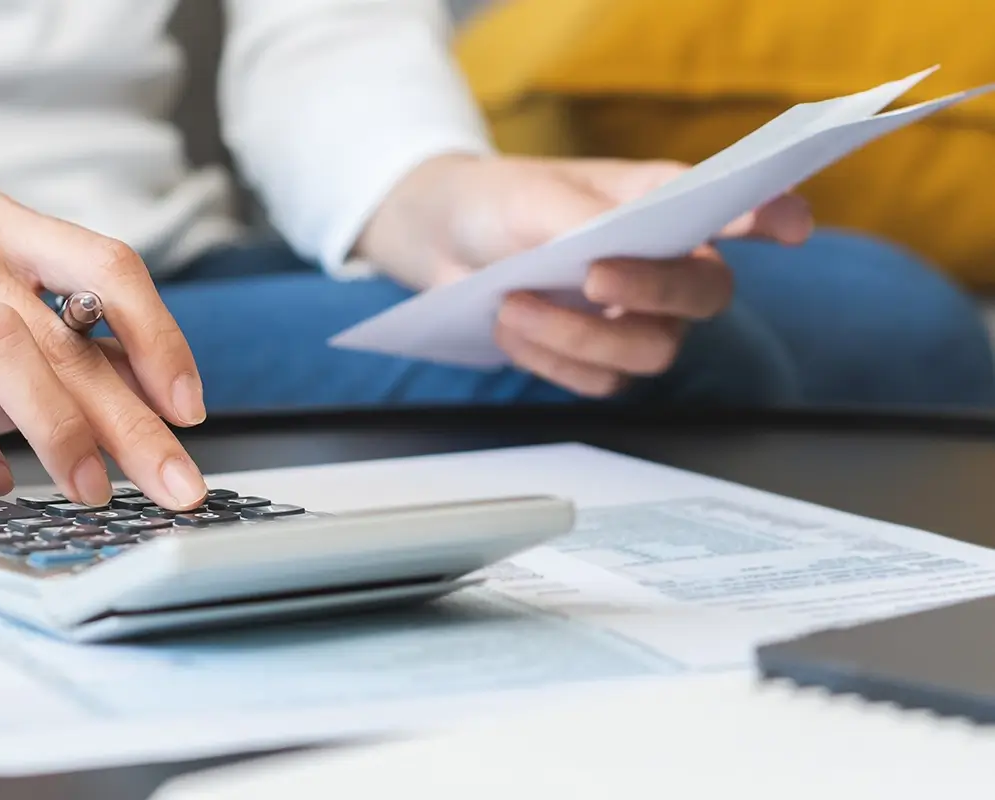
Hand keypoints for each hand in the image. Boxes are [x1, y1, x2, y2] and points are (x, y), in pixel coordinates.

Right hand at [0, 190, 208, 508]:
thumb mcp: (16, 340)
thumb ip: (84, 358)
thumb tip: (167, 413)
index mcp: (11, 228)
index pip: (110, 266)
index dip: (159, 339)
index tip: (187, 408)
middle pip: (65, 328)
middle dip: (130, 416)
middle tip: (173, 480)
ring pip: (2, 345)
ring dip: (59, 428)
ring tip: (89, 487)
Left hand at [355, 155, 812, 395]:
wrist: (445, 242)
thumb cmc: (501, 202)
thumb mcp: (533, 198)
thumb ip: (584, 221)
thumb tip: (618, 246)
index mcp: (661, 201)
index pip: (733, 207)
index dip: (772, 214)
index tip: (791, 225)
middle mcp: (666, 263)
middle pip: (705, 297)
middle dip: (650, 291)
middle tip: (592, 275)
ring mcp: (638, 318)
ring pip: (650, 352)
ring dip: (577, 335)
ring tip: (514, 302)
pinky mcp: (601, 359)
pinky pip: (600, 382)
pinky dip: (551, 359)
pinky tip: (512, 324)